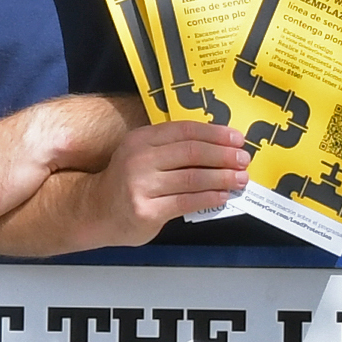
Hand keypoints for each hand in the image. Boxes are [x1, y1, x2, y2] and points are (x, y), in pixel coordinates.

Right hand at [96, 121, 249, 236]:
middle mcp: (139, 159)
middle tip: (244, 159)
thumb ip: (172, 149)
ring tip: (240, 178)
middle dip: (224, 155)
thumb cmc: (127, 183)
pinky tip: (222, 196)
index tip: (237, 138)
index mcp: (142, 139)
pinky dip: (209, 198)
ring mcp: (141, 185)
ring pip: (193, 177)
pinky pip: (186, 201)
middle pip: (192, 152)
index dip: (215, 133)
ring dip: (222, 177)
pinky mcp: (147, 210)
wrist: (97, 211)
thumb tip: (219, 148)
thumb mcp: (143, 155)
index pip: (185, 130)